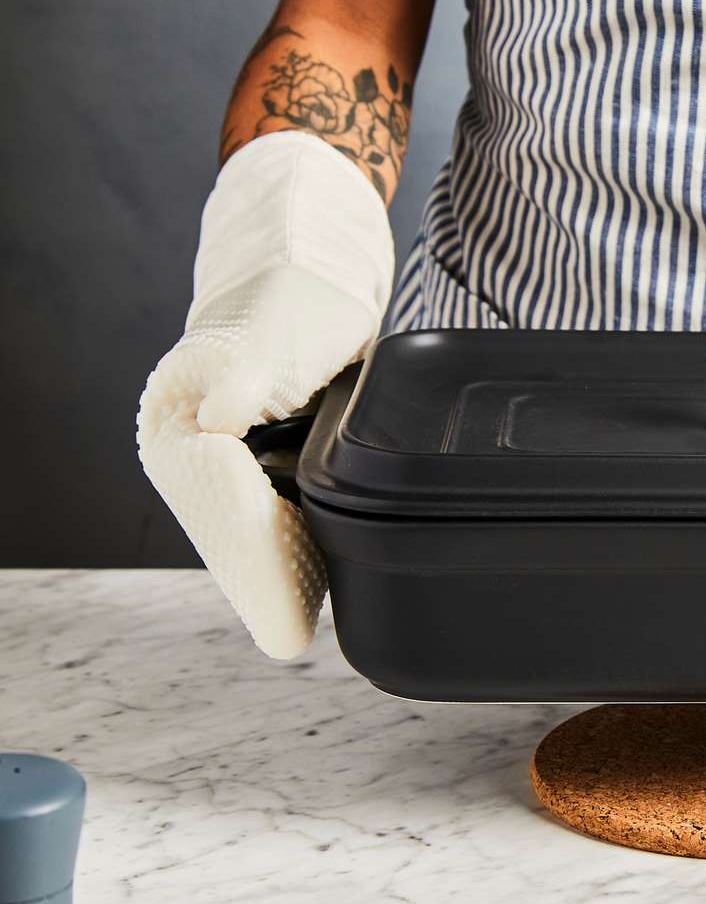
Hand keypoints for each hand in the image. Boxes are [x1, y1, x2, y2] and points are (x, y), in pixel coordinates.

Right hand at [137, 133, 391, 657]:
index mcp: (188, 422)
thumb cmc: (298, 293)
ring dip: (275, 571)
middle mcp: (196, 445)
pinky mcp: (256, 452)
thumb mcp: (281, 329)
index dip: (254, 569)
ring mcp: (225, 453)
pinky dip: (291, 541)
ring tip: (302, 620)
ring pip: (246, 528)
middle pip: (226, 533)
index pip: (220, 515)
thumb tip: (219, 418)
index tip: (283, 621)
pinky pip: (268, 510)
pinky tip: (318, 568)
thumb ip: (248, 372)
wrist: (308, 265)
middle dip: (262, 585)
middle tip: (292, 638)